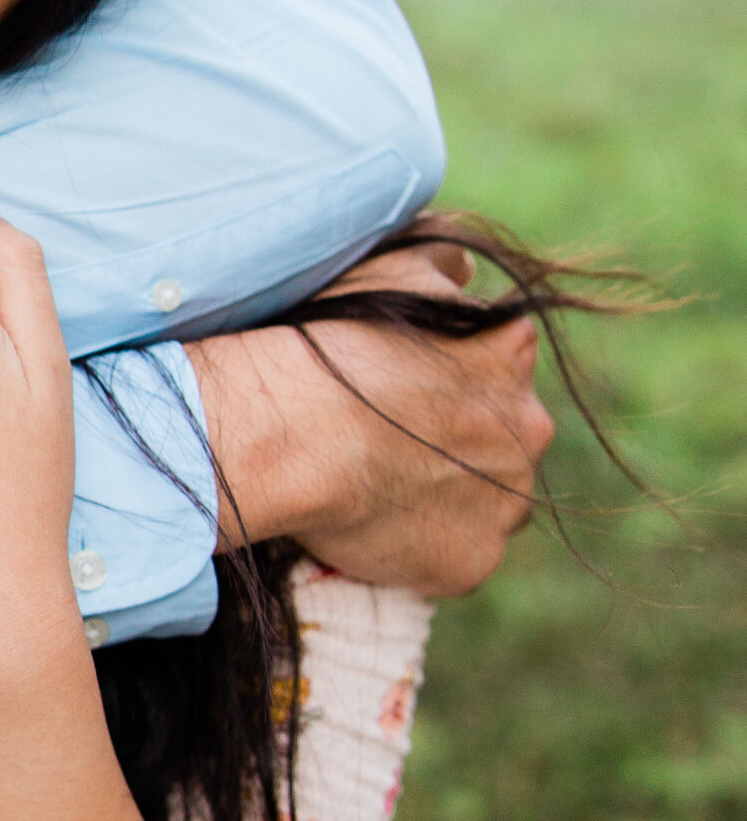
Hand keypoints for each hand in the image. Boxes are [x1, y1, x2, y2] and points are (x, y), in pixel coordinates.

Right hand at [192, 236, 553, 596]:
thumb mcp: (390, 263)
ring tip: (378, 488)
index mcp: (511, 349)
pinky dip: (423, 548)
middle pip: (503, 438)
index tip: (400, 388)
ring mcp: (507, 500)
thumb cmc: (331, 342)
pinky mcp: (474, 559)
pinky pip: (455, 556)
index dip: (448, 377)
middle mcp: (529, 426)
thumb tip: (466, 272)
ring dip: (449, 496)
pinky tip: (374, 528)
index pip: (498, 364)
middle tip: (388, 442)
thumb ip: (443, 261)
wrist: (291, 431)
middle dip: (459, 440)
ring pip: (488, 501)